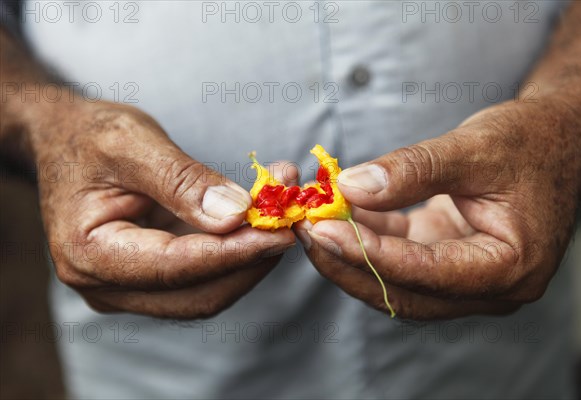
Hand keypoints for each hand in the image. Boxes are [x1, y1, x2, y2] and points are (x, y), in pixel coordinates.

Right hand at [34, 101, 294, 318]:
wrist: (64, 140)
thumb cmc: (89, 134)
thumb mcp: (131, 143)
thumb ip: (182, 182)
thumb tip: (236, 216)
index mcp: (89, 254)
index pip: (176, 267)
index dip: (235, 252)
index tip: (282, 231)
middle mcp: (106, 284)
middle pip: (198, 294)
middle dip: (251, 260)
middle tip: (291, 221)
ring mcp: (129, 287)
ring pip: (207, 291)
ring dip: (250, 257)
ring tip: (282, 212)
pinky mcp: (151, 277)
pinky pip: (203, 276)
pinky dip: (236, 251)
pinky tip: (261, 219)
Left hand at [296, 100, 580, 318]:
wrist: (556, 138)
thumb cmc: (530, 141)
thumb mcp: (475, 148)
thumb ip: (413, 169)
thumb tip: (351, 187)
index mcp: (510, 267)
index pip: (426, 272)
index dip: (369, 252)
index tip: (323, 229)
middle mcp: (491, 286)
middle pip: (405, 291)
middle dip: (349, 263)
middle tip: (305, 231)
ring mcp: (468, 278)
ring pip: (396, 281)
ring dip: (351, 254)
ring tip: (312, 222)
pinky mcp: (449, 259)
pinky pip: (400, 258)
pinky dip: (368, 238)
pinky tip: (340, 215)